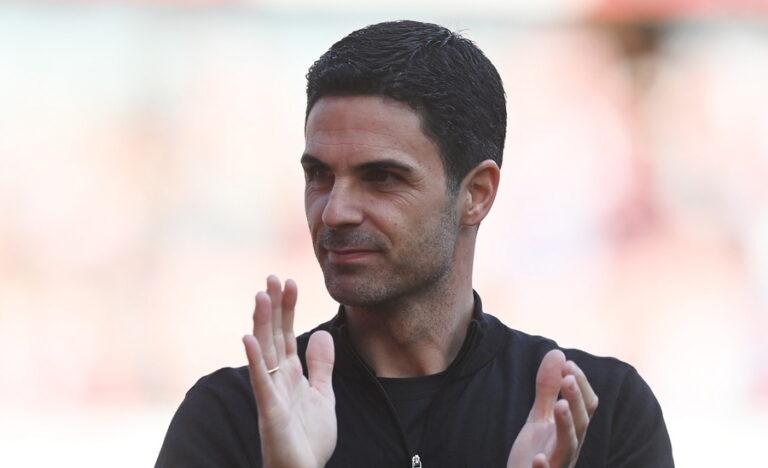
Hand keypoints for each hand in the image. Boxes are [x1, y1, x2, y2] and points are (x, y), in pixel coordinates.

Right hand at [242, 275, 336, 467]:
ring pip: (264, 351)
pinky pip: (260, 381)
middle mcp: (276, 379)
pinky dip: (254, 359)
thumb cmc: (308, 440)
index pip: (287, 333)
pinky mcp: (269, 411)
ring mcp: (270, 393)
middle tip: (272, 277)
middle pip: (273, 335)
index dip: (288, 308)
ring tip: (260, 296)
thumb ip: (321, 366)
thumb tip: (322, 334)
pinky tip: (249, 338)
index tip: (289, 282)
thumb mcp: (323, 396)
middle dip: (273, 306)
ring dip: (261, 323)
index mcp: (290, 374)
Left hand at [506, 350, 597, 467]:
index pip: (586, 406)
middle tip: (567, 377)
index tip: (568, 364)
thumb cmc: (536, 452)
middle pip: (580, 423)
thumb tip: (558, 353)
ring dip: (566, 426)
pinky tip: (538, 459)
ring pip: (568, 447)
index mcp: (572, 431)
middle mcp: (570, 448)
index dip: (580, 385)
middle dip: (576, 399)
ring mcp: (557, 465)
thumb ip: (548, 388)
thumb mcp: (540, 416)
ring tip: (560, 406)